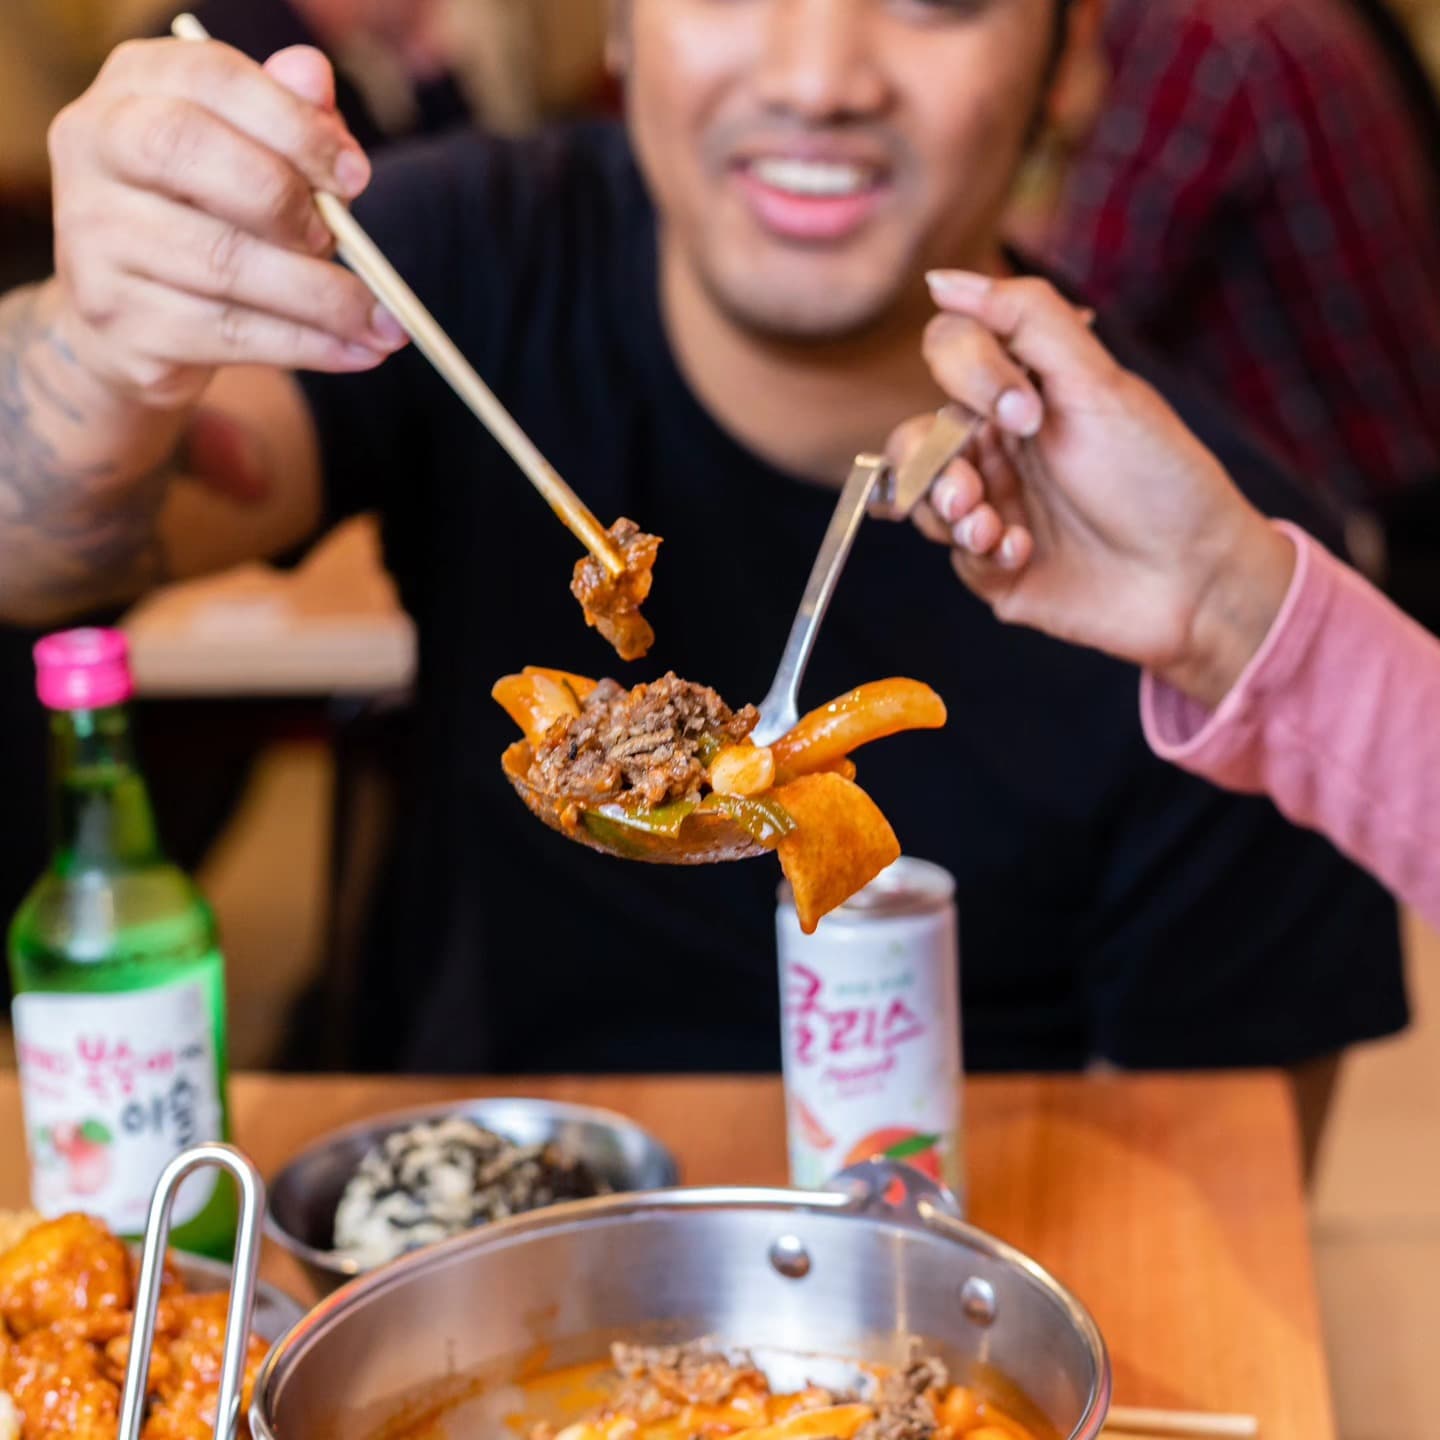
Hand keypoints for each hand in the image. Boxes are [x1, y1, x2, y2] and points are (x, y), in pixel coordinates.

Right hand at [47, 37, 406, 408]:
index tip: (356, 175)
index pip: (208, 77)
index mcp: (131, 91)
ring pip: (221, 260)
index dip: (292, 123)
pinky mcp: (119, 321)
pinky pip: (229, 333)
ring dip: (321, 297)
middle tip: (339, 238)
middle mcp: (92, 151)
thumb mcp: (251, 162)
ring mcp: (93, 239)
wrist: (134, 326)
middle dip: (283, 198)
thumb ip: (286, 119)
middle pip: (186, 149)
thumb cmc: (209, 224)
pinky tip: (357, 352)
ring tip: (383, 322)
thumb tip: (314, 74)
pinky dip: (307, 346)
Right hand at [890, 273, 1296, 707]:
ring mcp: (993, 505)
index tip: (1026, 414)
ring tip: (991, 529)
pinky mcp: (993, 567)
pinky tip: (1021, 554)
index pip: (948, 352)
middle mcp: (998, 445)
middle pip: (914, 433)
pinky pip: (953, 554)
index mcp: (1022, 390)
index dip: (967, 376)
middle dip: (934, 460)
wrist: (1194, 576)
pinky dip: (981, 551)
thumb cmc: (1158, 475)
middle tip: (975, 489)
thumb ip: (1025, 319)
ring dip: (947, 510)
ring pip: (919, 496)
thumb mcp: (1099, 383)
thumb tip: (942, 278)